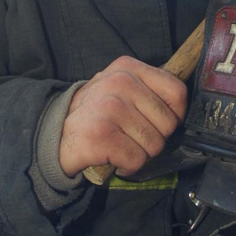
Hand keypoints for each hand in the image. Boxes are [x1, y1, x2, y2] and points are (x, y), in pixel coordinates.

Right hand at [59, 56, 186, 176]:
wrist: (54, 135)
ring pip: (154, 145)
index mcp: (128, 68)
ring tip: (120, 146)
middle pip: (168, 124)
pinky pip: (137, 160)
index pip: (177, 92)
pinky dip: (128, 167)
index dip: (175, 115)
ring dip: (140, 154)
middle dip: (155, 139)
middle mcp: (120, 83)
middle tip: (132, 137)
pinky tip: (113, 158)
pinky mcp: (101, 135)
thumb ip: (149, 89)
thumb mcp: (121, 89)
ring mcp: (110, 108)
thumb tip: (181, 105)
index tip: (158, 123)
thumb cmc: (96, 115)